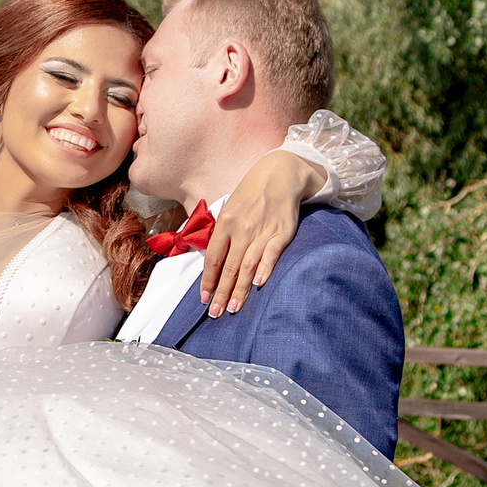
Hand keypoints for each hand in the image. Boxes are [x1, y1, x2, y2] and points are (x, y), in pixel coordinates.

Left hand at [201, 150, 323, 315]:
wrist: (280, 173)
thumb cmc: (252, 193)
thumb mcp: (230, 208)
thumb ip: (222, 232)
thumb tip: (212, 258)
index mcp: (226, 223)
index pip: (212, 258)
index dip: (207, 280)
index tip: (204, 299)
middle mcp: (242, 229)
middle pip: (229, 267)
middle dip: (221, 293)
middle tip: (216, 313)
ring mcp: (262, 231)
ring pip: (248, 265)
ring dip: (240, 289)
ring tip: (233, 308)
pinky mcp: (282, 232)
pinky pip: (272, 253)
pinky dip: (265, 268)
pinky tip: (259, 284)